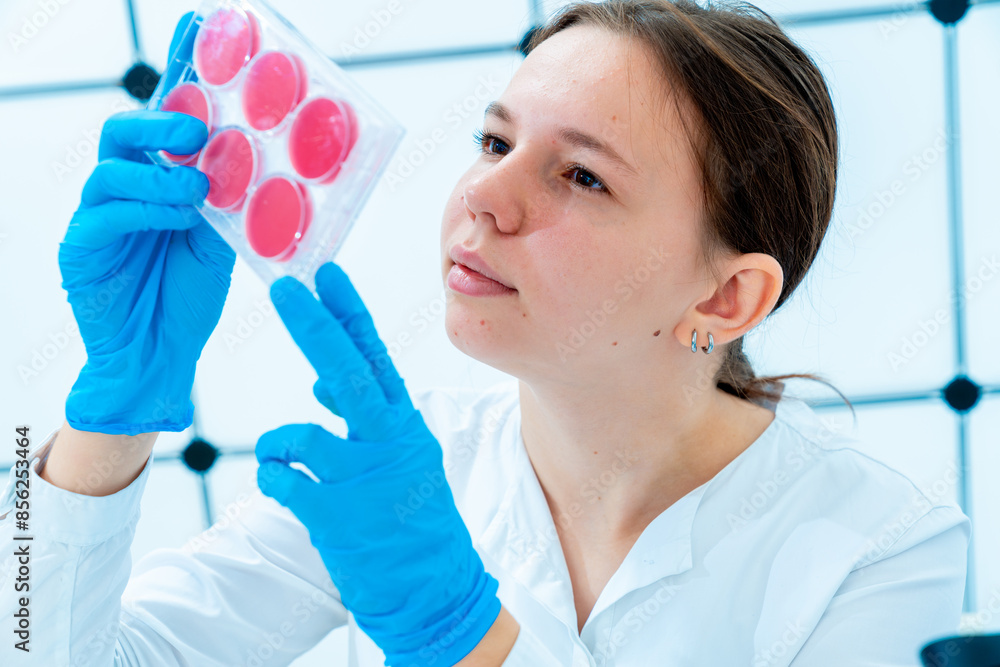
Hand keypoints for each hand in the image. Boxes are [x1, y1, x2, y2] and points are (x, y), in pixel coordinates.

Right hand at [60, 13, 235, 434]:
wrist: (159, 357)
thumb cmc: (188, 298)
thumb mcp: (220, 243)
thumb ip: (230, 202)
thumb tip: (254, 161)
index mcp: (159, 183)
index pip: (166, 122)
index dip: (179, 76)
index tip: (198, 30)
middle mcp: (125, 191)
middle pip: (125, 131)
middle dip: (163, 122)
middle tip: (199, 129)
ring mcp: (98, 216)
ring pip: (112, 168)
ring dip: (160, 173)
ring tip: (197, 189)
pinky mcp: (82, 247)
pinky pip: (105, 213)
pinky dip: (145, 209)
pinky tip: (177, 217)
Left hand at [255, 262, 501, 665]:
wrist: (436, 590)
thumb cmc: (415, 521)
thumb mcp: (403, 461)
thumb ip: (365, 420)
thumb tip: (320, 386)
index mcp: (404, 426)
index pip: (375, 357)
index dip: (349, 314)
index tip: (326, 275)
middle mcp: (388, 444)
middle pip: (347, 372)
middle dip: (314, 326)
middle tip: (286, 289)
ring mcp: (363, 479)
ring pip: (299, 435)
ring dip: (279, 445)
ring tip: (283, 461)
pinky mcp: (336, 514)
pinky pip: (282, 481)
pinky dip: (274, 480)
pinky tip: (287, 489)